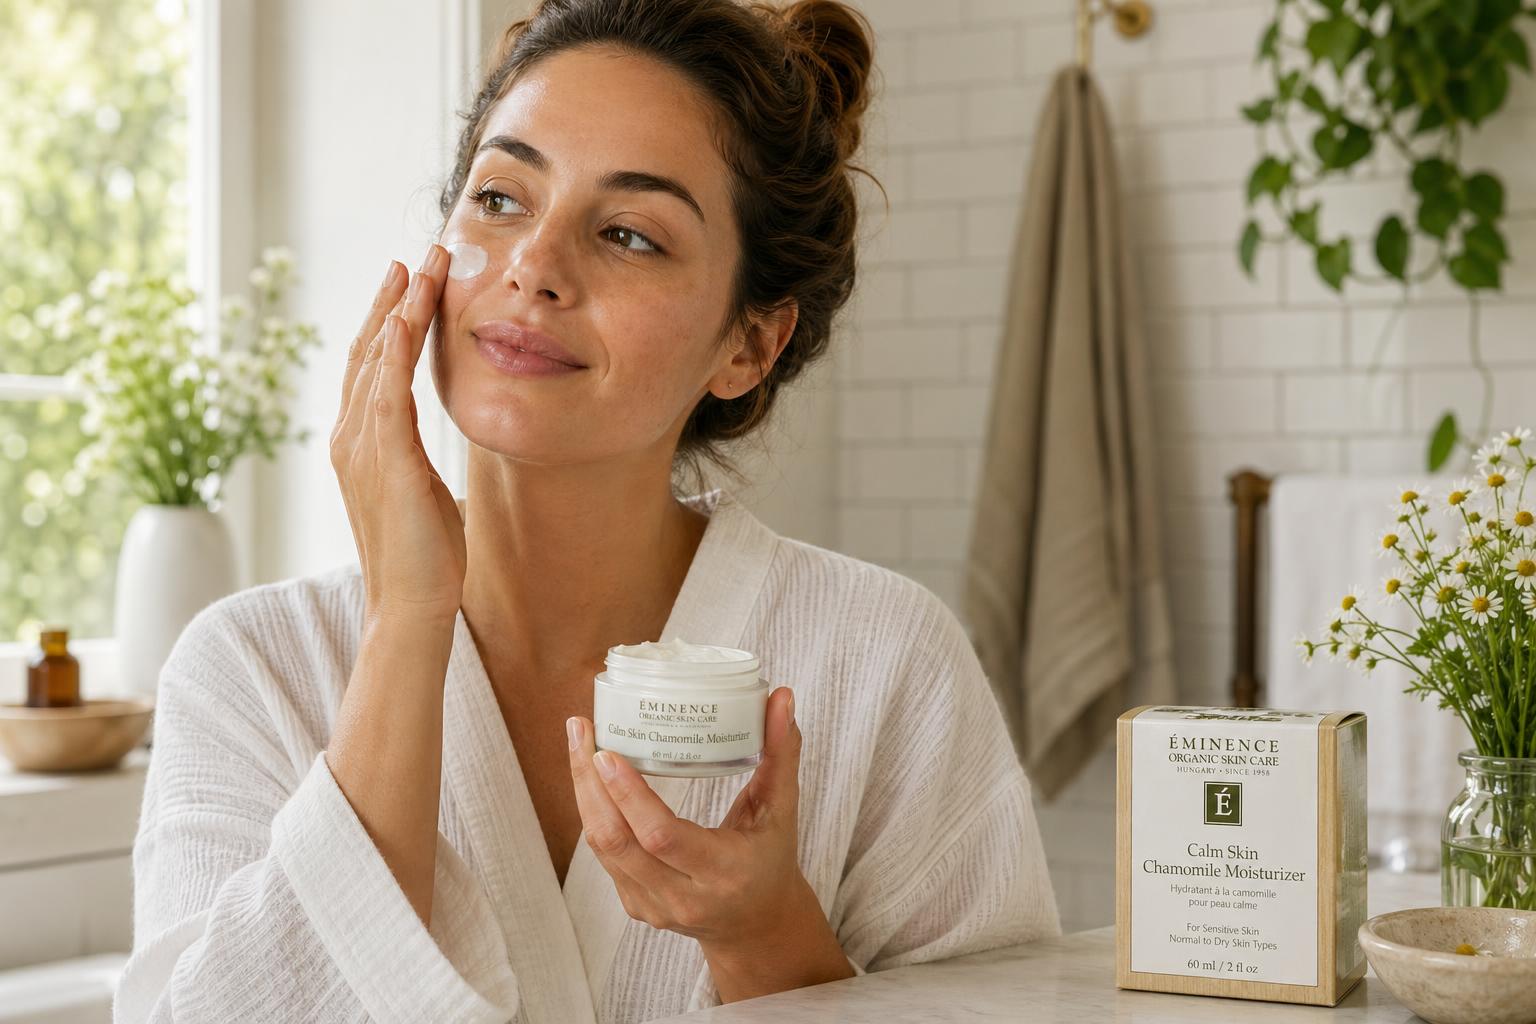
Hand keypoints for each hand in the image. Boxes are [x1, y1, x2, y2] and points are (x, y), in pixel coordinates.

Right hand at [330, 246, 464, 623]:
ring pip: (377, 361)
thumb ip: (414, 457)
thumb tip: (427, 444)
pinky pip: (388, 393)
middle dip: (393, 300)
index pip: (370, 366)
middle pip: (367, 350)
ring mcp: (363, 447)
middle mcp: (351, 436)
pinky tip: (409, 318)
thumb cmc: (423, 554)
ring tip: (421, 268)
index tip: (411, 281)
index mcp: (360, 442)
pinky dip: (396, 351)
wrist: (411, 603)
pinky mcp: (387, 461)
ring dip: (400, 310)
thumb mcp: (421, 488)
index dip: (388, 320)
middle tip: (416, 256)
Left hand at [567, 688, 855, 999]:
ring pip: (602, 846)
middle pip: (617, 839)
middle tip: (581, 728)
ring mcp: (652, 905)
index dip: (630, 796)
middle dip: (590, 782)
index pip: (661, 837)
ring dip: (583, 792)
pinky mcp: (635, 905)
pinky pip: (604, 854)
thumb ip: (780, 753)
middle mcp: (682, 896)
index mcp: (722, 872)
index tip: (607, 753)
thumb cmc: (770, 859)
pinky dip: (593, 811)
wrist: (757, 925)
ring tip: (579, 740)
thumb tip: (781, 696)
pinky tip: (590, 775)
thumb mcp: (781, 809)